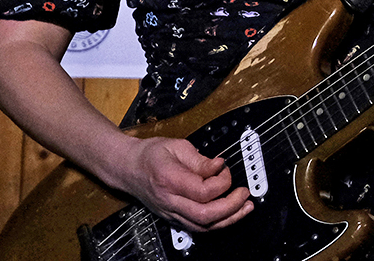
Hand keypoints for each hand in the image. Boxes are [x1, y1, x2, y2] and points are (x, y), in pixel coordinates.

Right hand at [110, 136, 252, 231]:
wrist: (127, 167)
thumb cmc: (150, 155)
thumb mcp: (177, 146)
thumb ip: (201, 159)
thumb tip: (220, 166)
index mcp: (170, 179)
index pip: (203, 191)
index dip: (222, 182)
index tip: (225, 169)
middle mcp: (170, 201)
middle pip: (205, 215)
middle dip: (231, 206)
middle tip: (244, 193)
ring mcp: (171, 212)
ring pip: (203, 227)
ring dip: (229, 219)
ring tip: (245, 207)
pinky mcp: (173, 218)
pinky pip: (198, 228)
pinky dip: (218, 223)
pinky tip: (231, 214)